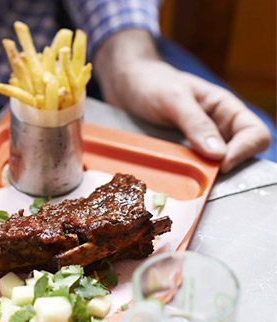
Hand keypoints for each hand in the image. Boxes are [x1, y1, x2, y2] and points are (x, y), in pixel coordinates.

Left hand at [94, 30, 270, 172]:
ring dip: (206, 174)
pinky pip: (194, 168)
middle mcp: (218, 126)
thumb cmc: (150, 83)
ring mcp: (200, 141)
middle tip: (202, 176)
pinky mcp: (183, 152)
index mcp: (225, 108)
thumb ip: (196, 123)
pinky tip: (178, 177)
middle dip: (226, 167)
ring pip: (216, 165)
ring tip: (189, 178)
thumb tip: (219, 154)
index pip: (255, 133)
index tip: (220, 165)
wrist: (126, 84)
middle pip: (240, 154)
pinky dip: (190, 175)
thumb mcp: (173, 99)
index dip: (243, 151)